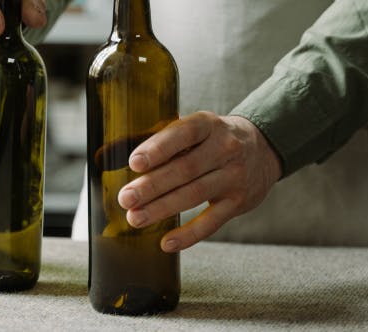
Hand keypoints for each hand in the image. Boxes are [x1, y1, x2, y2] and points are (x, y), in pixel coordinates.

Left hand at [118, 111, 281, 251]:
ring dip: (162, 208)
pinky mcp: (239, 202)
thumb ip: (157, 139)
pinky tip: (166, 243)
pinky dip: (188, 234)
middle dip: (153, 186)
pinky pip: (212, 222)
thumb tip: (103, 155)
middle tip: (125, 198)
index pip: (184, 134)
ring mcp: (234, 176)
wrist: (264, 149)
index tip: (134, 162)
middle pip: (186, 169)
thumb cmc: (213, 139)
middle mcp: (225, 148)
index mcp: (209, 124)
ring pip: (195, 195)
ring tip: (135, 218)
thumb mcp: (195, 128)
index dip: (159, 148)